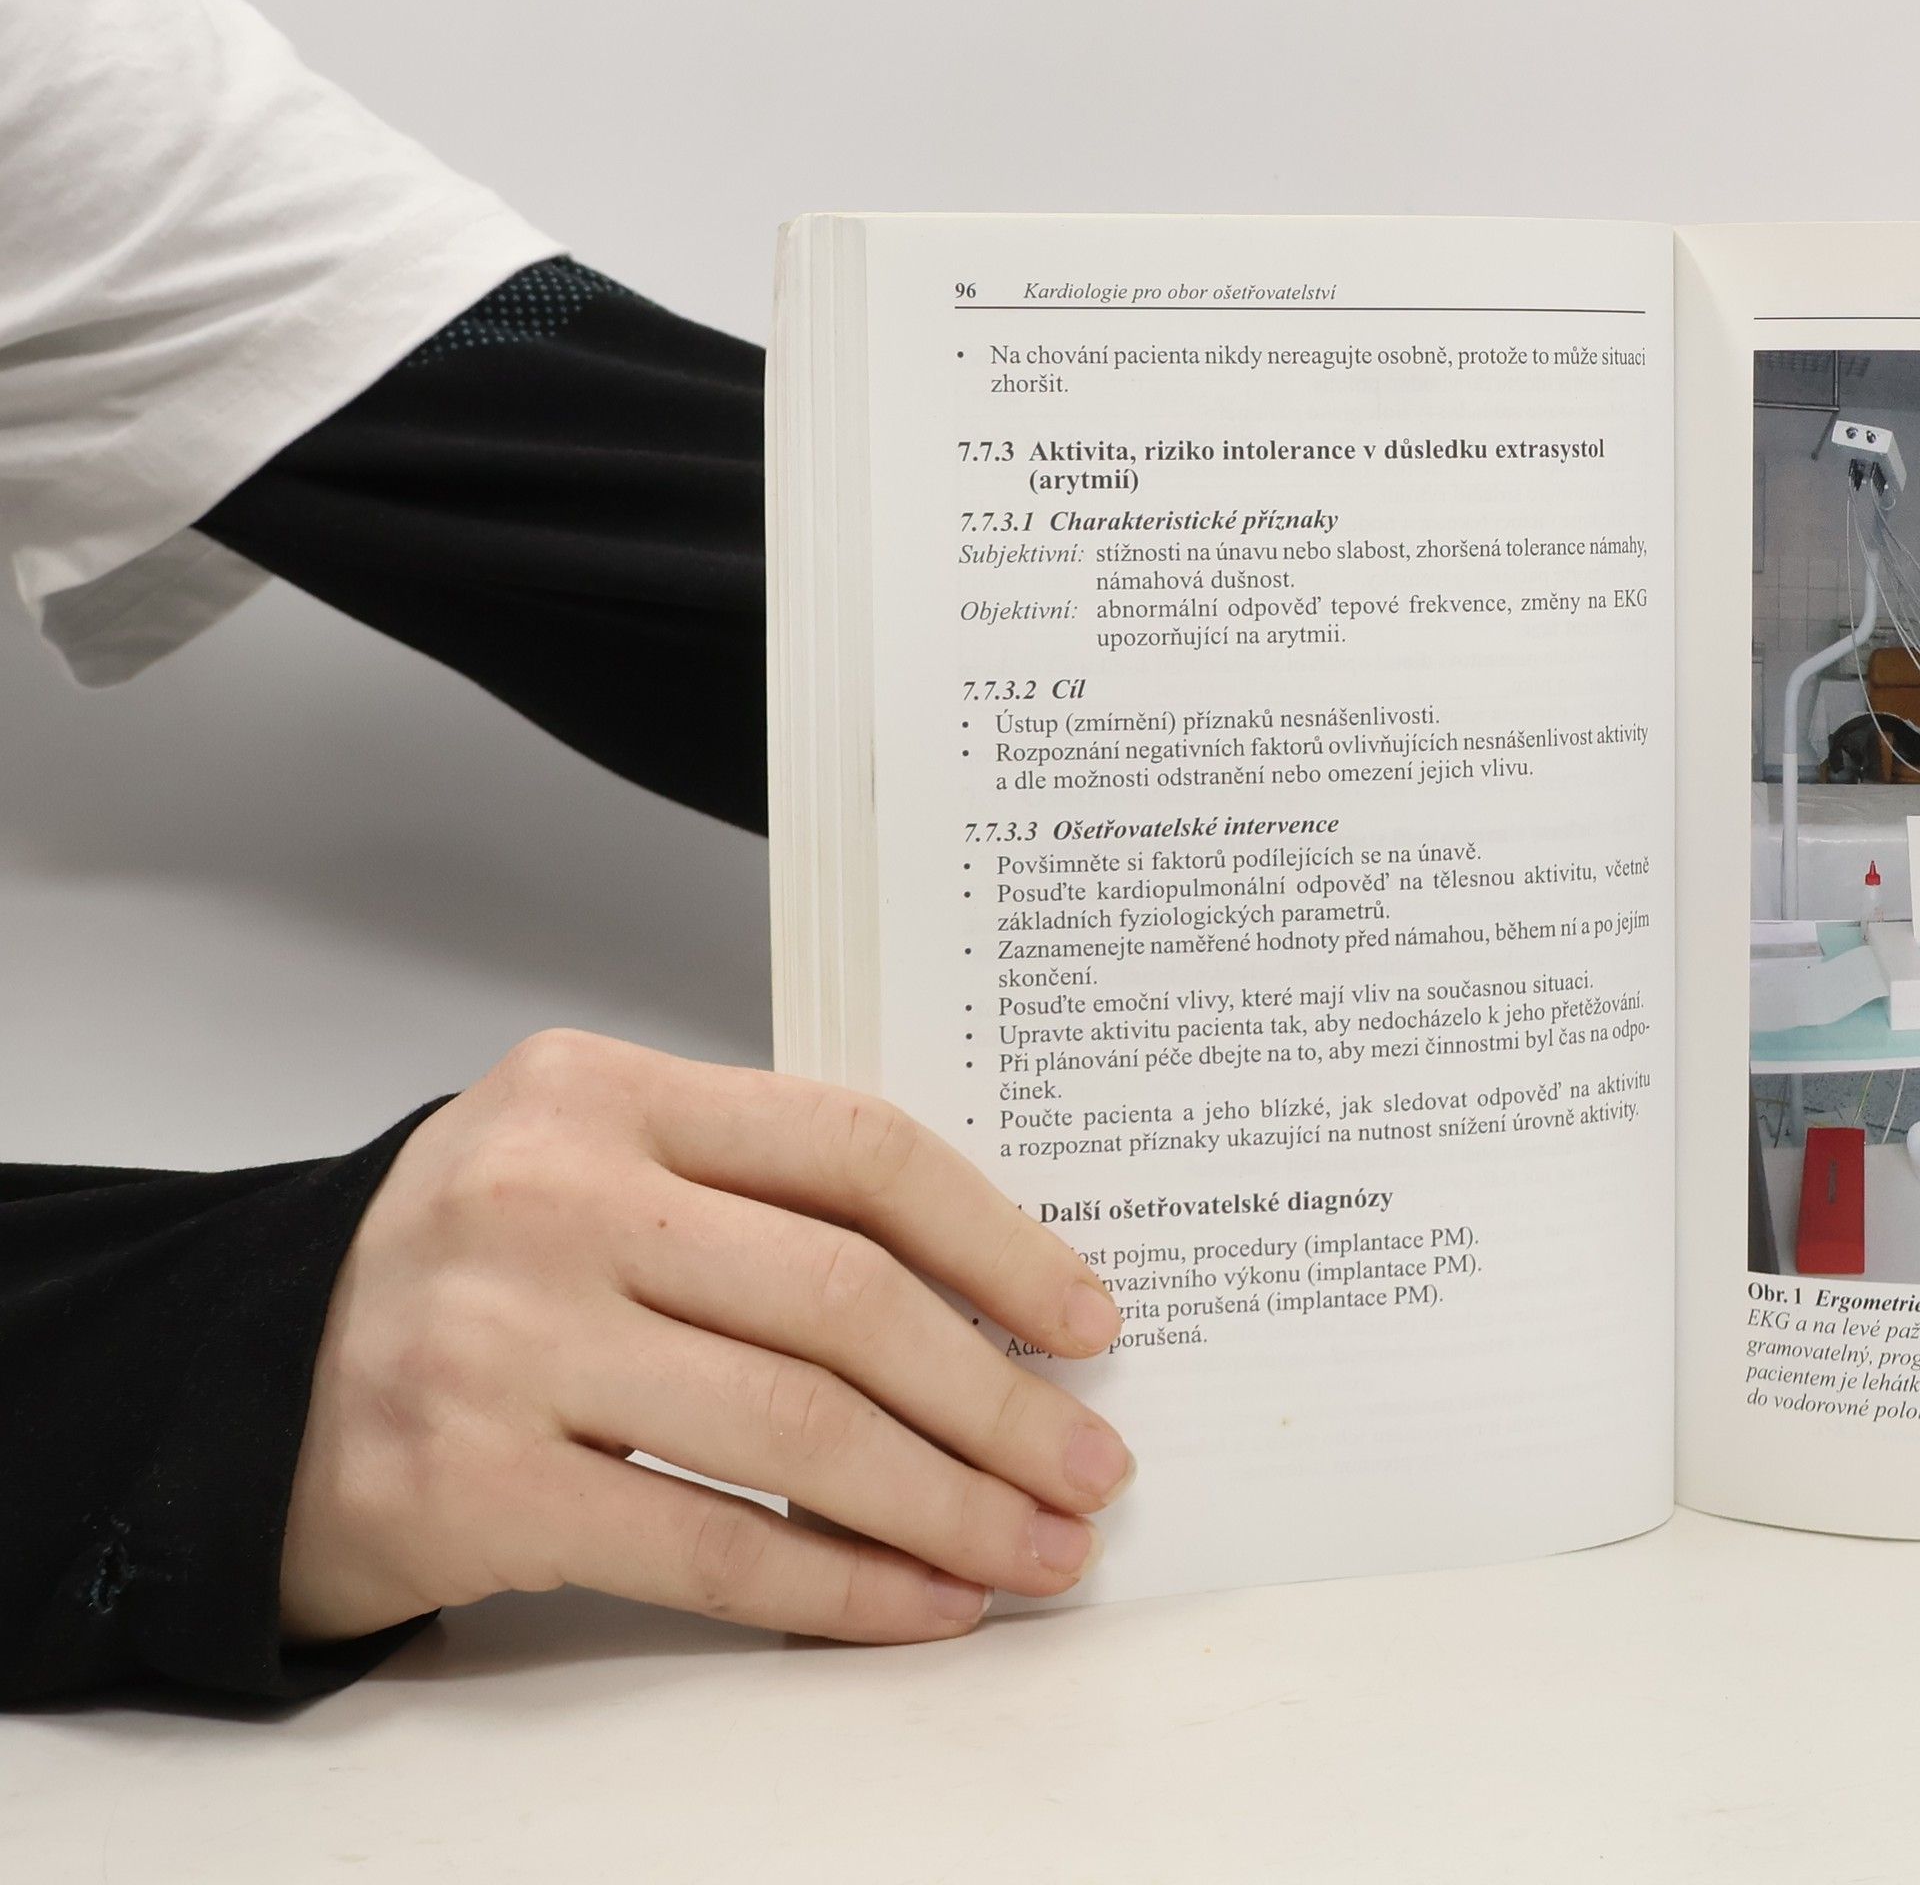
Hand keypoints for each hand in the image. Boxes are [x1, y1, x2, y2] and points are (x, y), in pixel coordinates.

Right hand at [279, 1030, 1133, 1645]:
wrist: (250, 1382)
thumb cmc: (470, 1273)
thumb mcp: (593, 1171)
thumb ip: (752, 1199)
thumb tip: (982, 1299)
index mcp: (600, 1091)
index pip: (849, 1148)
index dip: (993, 1238)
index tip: (1081, 1318)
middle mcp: (549, 1196)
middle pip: (842, 1294)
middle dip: (996, 1398)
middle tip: (1086, 1464)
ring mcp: (502, 1338)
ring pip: (796, 1425)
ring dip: (948, 1502)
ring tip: (1036, 1548)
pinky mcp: (471, 1483)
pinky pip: (712, 1542)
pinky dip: (842, 1586)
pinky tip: (921, 1605)